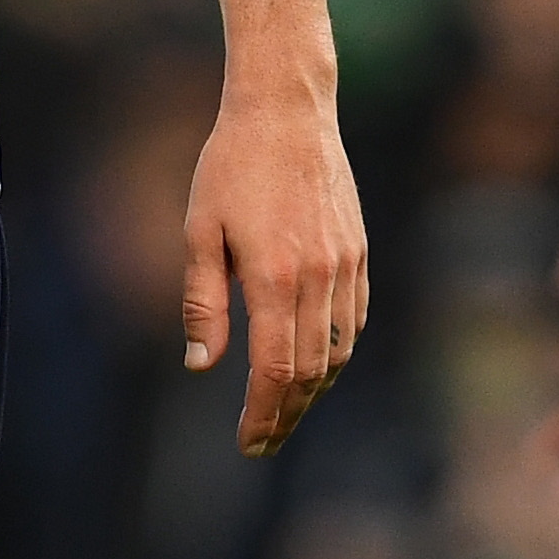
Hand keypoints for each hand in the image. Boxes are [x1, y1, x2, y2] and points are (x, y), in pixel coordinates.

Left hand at [180, 78, 367, 457]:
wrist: (286, 115)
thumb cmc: (229, 169)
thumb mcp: (199, 232)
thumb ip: (203, 303)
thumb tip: (201, 367)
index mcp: (275, 279)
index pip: (274, 370)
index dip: (262, 413)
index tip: (248, 443)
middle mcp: (319, 280)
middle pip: (309, 372)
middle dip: (285, 414)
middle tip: (262, 442)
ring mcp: (347, 268)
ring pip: (337, 352)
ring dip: (312, 390)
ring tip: (282, 411)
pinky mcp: (359, 255)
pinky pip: (352, 322)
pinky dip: (335, 353)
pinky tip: (313, 364)